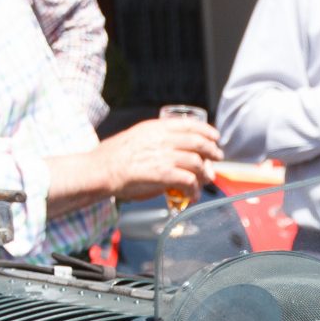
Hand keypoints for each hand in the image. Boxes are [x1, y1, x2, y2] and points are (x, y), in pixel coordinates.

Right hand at [100, 114, 219, 201]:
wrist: (102, 169)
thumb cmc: (114, 155)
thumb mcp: (137, 135)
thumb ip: (155, 138)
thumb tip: (170, 146)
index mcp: (157, 128)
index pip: (189, 125)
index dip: (206, 130)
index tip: (215, 136)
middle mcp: (163, 140)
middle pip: (198, 143)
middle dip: (212, 151)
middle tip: (218, 157)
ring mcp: (165, 157)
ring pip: (197, 163)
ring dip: (206, 173)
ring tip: (207, 179)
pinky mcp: (164, 175)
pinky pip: (189, 182)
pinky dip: (194, 189)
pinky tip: (193, 195)